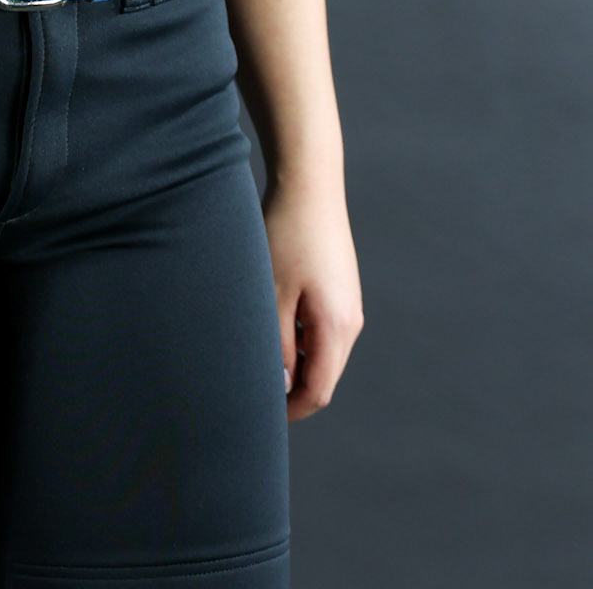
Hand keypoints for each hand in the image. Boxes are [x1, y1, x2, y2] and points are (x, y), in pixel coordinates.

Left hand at [261, 175, 364, 421]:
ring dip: (292, 359)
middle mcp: (350, 321)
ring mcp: (348, 304)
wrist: (309, 184)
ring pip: (320, 352)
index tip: (256, 415)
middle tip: (249, 387)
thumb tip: (280, 386)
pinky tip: (271, 318)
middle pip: (322, 376)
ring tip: (255, 349)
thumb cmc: (285, 235)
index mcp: (336, 328)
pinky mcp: (340, 289)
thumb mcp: (271, 294)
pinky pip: (321, 328)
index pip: (317, 393)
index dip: (288, 410)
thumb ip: (277, 345)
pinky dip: (298, 336)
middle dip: (289, 388)